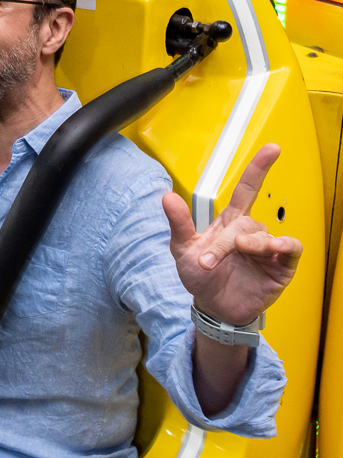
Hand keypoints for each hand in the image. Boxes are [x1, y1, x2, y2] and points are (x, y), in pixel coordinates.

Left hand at [163, 144, 301, 325]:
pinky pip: (290, 247)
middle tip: (208, 261)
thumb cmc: (201, 277)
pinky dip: (283, 245)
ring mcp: (267, 248)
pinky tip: (273, 248)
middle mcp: (250, 232)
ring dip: (249, 246)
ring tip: (236, 256)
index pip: (246, 189)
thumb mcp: (183, 249)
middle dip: (227, 241)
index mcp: (229, 223)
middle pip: (246, 221)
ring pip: (264, 235)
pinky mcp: (281, 265)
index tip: (271, 149)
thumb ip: (178, 223)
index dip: (258, 168)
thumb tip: (167, 196)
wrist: (212, 308)